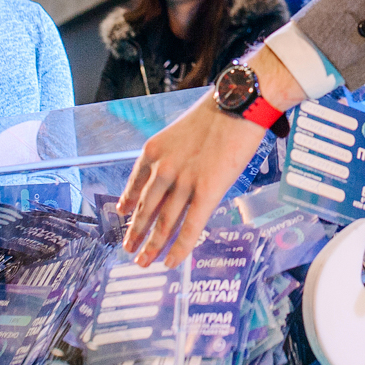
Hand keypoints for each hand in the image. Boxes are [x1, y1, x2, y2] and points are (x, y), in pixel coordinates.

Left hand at [122, 93, 274, 267]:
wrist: (240, 102)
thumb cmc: (217, 112)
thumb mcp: (181, 130)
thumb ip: (173, 154)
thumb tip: (174, 173)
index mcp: (154, 151)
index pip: (135, 185)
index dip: (129, 203)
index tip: (124, 215)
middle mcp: (163, 168)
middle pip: (146, 208)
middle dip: (135, 232)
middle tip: (128, 248)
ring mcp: (184, 182)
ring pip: (164, 222)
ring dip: (152, 245)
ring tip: (144, 261)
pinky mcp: (207, 192)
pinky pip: (190, 227)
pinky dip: (179, 247)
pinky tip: (170, 261)